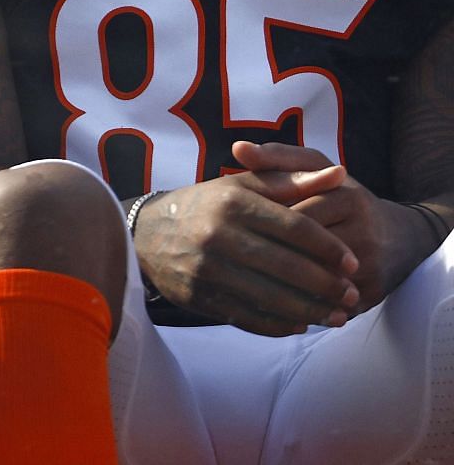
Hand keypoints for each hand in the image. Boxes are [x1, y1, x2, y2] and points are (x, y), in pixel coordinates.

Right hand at [133, 161, 358, 335]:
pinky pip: (247, 316)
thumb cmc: (206, 206)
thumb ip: (291, 181)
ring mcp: (206, 268)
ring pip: (270, 296)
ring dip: (310, 310)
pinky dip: (278, 325)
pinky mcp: (198, 296)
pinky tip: (300, 324)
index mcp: (233, 201)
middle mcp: (218, 234)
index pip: (294, 227)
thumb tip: (339, 174)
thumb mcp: (242, 185)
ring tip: (337, 316)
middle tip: (352, 295)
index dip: (329, 247)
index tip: (353, 263)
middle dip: (326, 285)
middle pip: (287, 265)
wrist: (146, 234)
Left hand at [236, 141, 430, 311]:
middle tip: (230, 261)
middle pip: (304, 251)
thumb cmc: (341, 196)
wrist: (398, 236)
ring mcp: (371, 267)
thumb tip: (237, 148)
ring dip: (280, 287)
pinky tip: (271, 306)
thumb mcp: (316, 168)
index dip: (260, 225)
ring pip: (315, 283)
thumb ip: (277, 158)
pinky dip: (301, 307)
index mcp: (347, 197)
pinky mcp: (372, 295)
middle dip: (267, 257)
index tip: (232, 230)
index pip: (293, 216)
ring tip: (243, 284)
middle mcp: (364, 232)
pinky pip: (329, 305)